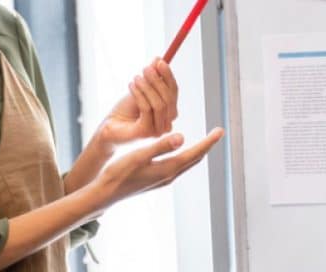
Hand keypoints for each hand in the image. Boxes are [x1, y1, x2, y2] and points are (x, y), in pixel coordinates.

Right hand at [89, 128, 224, 209]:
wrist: (105, 194)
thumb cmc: (119, 173)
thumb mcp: (139, 155)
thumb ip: (161, 146)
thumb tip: (183, 137)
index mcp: (168, 169)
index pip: (195, 153)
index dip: (209, 141)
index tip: (220, 131)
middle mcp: (169, 176)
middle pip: (194, 159)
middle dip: (207, 146)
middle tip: (217, 133)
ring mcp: (163, 180)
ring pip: (186, 164)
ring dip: (196, 152)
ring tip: (204, 141)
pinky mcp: (156, 180)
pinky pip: (177, 167)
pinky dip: (184, 157)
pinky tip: (180, 153)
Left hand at [98, 58, 178, 147]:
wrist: (109, 126)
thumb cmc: (125, 110)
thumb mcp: (140, 89)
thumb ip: (151, 77)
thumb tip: (158, 59)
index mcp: (168, 112)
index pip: (174, 92)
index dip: (168, 76)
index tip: (160, 62)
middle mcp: (166, 123)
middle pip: (169, 98)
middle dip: (158, 80)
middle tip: (146, 68)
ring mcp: (157, 130)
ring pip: (159, 104)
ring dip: (147, 87)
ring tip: (135, 77)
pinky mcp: (146, 133)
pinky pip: (147, 109)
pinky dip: (140, 95)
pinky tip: (131, 86)